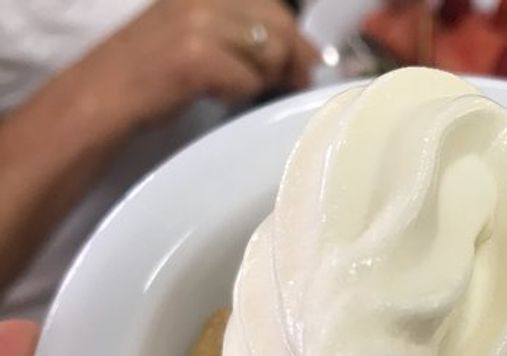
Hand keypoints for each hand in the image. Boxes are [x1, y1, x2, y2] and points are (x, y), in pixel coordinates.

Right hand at [78, 0, 317, 126]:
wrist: (101, 97)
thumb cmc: (148, 75)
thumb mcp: (193, 35)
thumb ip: (240, 33)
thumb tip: (301, 54)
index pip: (274, 6)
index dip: (296, 38)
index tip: (307, 63)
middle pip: (280, 26)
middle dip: (292, 61)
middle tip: (289, 85)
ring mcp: (198, 24)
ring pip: (269, 54)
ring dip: (263, 80)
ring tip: (237, 90)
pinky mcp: (195, 58)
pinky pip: (247, 81)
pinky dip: (240, 95)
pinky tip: (217, 97)